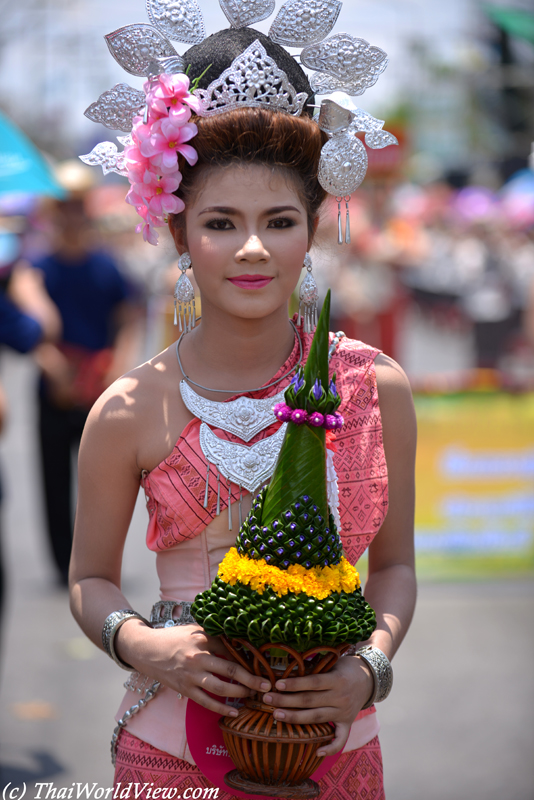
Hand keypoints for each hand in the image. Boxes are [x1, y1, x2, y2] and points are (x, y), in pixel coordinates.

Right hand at [116, 622, 271, 717]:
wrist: (148, 650)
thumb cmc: (174, 638)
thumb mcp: (195, 630)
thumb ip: (215, 636)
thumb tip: (239, 642)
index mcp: (204, 639)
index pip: (231, 648)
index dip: (248, 657)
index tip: (262, 664)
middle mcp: (198, 657)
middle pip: (231, 669)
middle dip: (251, 679)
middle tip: (266, 685)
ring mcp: (191, 675)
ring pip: (221, 687)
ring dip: (240, 693)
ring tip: (252, 696)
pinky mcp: (185, 689)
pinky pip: (206, 701)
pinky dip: (222, 708)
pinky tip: (234, 712)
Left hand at [261, 655, 372, 756]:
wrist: (370, 678)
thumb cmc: (345, 666)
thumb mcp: (333, 661)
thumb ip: (315, 666)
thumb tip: (289, 666)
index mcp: (337, 680)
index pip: (312, 683)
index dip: (295, 684)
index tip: (277, 684)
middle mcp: (341, 698)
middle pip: (310, 701)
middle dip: (286, 700)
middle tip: (267, 699)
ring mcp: (344, 713)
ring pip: (317, 718)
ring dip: (296, 718)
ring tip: (276, 716)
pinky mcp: (348, 723)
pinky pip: (340, 739)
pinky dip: (330, 748)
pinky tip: (316, 753)